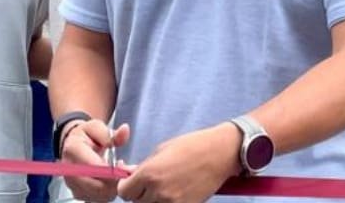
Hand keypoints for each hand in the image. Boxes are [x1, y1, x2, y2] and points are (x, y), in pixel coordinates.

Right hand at [60, 120, 130, 202]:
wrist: (72, 145)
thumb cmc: (87, 136)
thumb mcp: (98, 128)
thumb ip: (111, 133)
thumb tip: (124, 131)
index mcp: (73, 150)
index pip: (95, 168)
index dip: (113, 172)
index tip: (124, 167)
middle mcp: (69, 170)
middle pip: (97, 186)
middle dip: (115, 182)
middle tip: (124, 172)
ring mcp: (72, 184)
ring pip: (98, 196)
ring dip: (112, 188)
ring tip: (116, 175)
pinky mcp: (77, 193)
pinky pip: (96, 199)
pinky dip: (106, 193)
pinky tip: (109, 181)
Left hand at [117, 122, 241, 202]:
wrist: (220, 153)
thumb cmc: (192, 146)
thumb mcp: (162, 150)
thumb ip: (144, 166)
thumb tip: (129, 175)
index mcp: (149, 173)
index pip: (124, 192)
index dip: (127, 186)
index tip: (132, 182)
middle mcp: (158, 191)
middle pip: (136, 202)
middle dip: (139, 194)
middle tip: (150, 184)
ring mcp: (171, 202)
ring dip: (152, 200)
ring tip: (164, 188)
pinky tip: (175, 193)